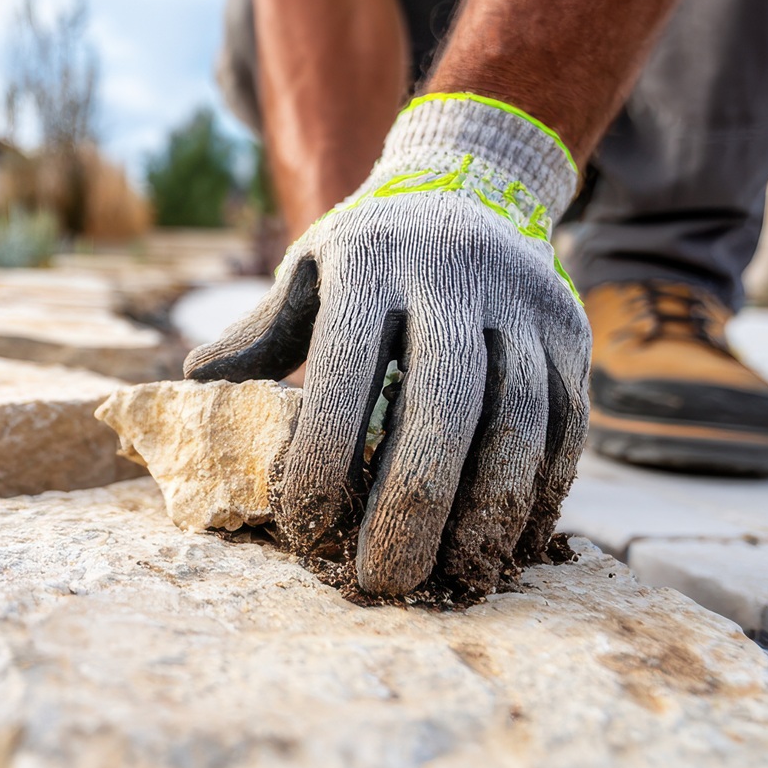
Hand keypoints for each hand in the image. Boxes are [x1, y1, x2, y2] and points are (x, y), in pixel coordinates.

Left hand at [185, 94, 589, 594]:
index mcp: (372, 258)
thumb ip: (261, 329)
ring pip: (518, 421)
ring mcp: (524, 302)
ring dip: (487, 512)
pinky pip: (567, 424)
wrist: (472, 186)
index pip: (346, 367)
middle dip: (413, 504)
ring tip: (454, 578)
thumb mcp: (308, 269)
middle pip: (444, 404)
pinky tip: (508, 546)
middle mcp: (457, 274)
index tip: (306, 531)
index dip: (326, 455)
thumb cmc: (368, 254)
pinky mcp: (573, 332)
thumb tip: (194, 379)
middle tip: (385, 581)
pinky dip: (542, 492)